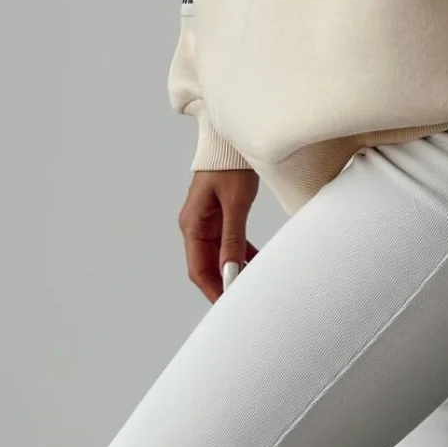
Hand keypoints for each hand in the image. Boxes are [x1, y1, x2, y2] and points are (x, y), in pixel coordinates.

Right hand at [177, 168, 260, 302]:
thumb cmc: (229, 165)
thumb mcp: (235, 202)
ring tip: (253, 284)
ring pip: (218, 256)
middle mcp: (195, 226)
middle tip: (244, 299)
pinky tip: (255, 262)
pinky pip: (227, 243)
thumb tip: (230, 269)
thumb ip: (232, 237)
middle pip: (206, 266)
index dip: (214, 289)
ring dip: (233, 269)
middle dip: (223, 283)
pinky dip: (239, 254)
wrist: (230, 141)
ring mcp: (206, 222)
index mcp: (192, 225)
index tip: (230, 304)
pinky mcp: (218, 217)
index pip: (198, 269)